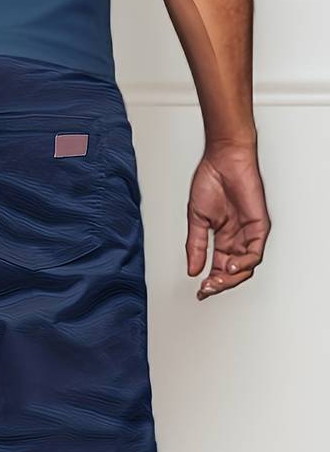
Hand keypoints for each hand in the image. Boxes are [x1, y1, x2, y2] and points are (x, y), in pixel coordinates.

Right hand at [186, 141, 270, 300]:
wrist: (223, 159)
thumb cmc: (211, 181)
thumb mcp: (196, 220)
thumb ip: (195, 246)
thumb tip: (192, 269)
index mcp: (222, 237)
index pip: (218, 268)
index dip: (210, 283)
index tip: (200, 291)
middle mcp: (237, 237)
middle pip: (232, 273)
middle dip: (219, 285)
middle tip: (207, 288)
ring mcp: (248, 232)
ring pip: (245, 267)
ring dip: (230, 278)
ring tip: (216, 280)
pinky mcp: (259, 225)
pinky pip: (255, 253)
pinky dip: (243, 263)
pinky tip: (230, 266)